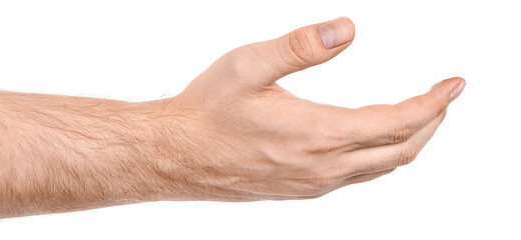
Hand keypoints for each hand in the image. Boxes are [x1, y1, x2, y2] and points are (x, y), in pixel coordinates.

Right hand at [157, 17, 464, 200]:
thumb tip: (347, 29)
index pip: (398, 121)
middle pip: (401, 150)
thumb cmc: (208, 110)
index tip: (454, 84)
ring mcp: (313, 184)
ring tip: (417, 118)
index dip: (433, 102)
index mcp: (319, 134)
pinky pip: (356, 178)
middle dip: (430, 123)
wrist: (176, 155)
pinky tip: (370, 143)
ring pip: (380, 168)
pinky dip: (379, 158)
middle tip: (442, 99)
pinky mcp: (300, 190)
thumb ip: (301, 46)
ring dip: (408, 142)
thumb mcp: (249, 65)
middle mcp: (323, 167)